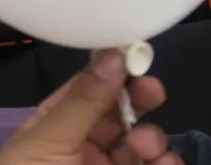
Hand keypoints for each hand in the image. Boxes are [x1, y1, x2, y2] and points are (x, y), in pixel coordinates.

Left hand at [0, 50, 176, 164]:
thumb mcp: (46, 141)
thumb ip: (81, 102)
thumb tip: (112, 56)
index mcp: (54, 125)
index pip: (87, 89)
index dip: (111, 71)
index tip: (133, 56)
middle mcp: (83, 146)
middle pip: (120, 114)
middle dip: (140, 100)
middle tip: (151, 91)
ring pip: (142, 145)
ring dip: (152, 139)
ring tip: (145, 148)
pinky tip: (163, 164)